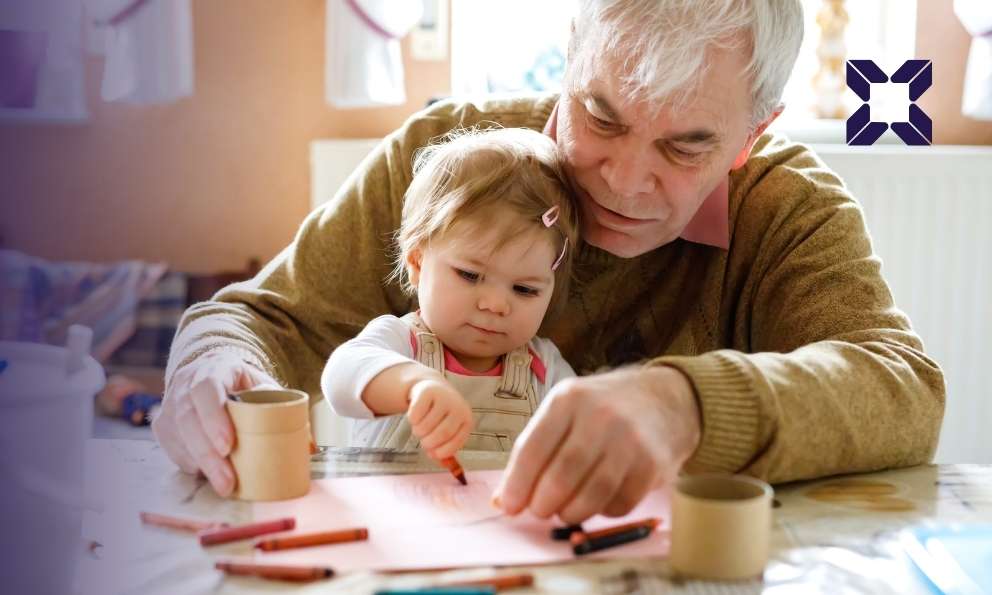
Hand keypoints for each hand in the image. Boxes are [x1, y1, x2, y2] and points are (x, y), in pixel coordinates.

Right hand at [152, 351, 279, 496]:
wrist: (213, 373)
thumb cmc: (243, 385)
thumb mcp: (264, 387)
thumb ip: (284, 410)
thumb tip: (309, 447)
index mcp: (214, 368)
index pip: (206, 388)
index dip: (214, 417)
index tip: (228, 445)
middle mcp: (185, 384)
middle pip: (188, 419)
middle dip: (207, 454)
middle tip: (228, 481)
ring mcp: (170, 404)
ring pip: (177, 436)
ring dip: (200, 464)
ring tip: (223, 486)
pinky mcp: (163, 425)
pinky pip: (171, 448)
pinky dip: (189, 464)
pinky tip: (207, 476)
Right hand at [406, 377, 472, 459]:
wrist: (433, 388)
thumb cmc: (441, 416)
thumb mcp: (448, 432)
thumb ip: (446, 450)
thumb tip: (446, 467)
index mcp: (466, 420)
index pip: (455, 442)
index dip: (442, 452)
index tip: (433, 454)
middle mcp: (458, 408)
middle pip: (442, 434)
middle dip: (428, 443)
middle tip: (424, 441)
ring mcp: (444, 398)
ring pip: (425, 426)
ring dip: (418, 432)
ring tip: (420, 428)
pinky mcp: (427, 392)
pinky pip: (415, 415)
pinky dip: (412, 420)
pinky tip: (416, 415)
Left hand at [492, 366, 700, 523]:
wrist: (663, 400)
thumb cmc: (602, 409)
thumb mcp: (565, 412)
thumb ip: (533, 450)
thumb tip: (502, 500)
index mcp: (568, 399)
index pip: (533, 449)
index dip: (517, 484)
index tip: (509, 507)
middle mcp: (600, 416)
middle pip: (561, 475)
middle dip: (542, 503)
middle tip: (538, 511)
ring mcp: (630, 440)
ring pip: (591, 494)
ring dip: (570, 513)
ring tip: (564, 512)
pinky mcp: (653, 464)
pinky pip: (619, 503)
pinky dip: (602, 512)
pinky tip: (596, 502)